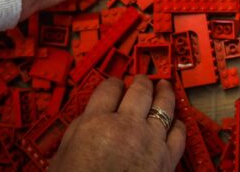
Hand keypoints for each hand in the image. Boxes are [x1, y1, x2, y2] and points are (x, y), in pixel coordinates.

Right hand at [51, 76, 185, 171]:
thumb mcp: (61, 159)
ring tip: (164, 87)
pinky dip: (178, 124)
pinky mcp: (167, 160)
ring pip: (164, 104)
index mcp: (95, 123)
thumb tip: (88, 119)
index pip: (108, 88)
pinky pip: (179, 134)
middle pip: (139, 90)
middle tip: (142, 80)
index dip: (113, 84)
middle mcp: (126, 126)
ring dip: (164, 93)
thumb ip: (76, 134)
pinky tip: (177, 122)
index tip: (115, 85)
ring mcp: (150, 141)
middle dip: (141, 82)